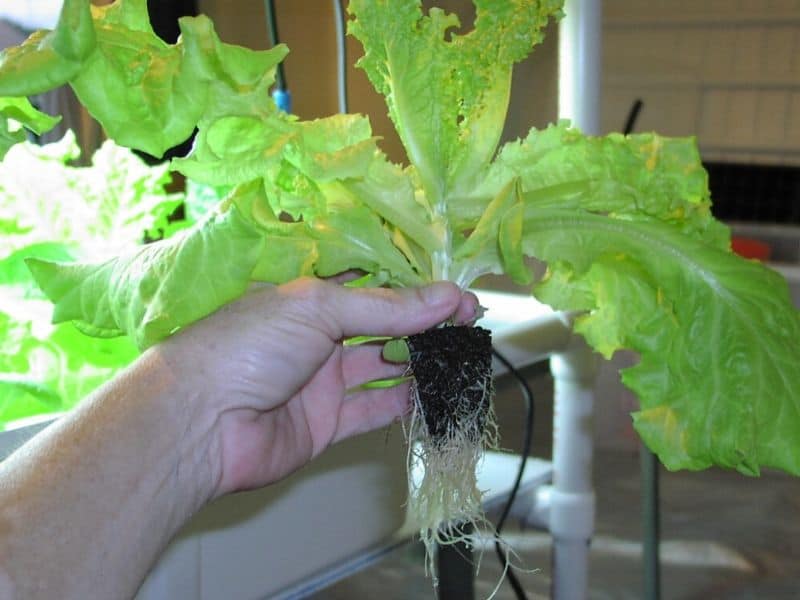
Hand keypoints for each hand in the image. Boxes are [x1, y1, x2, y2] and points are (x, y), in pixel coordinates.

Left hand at [155, 277, 477, 496]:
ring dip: (420, 362)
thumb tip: (449, 296)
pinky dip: (404, 403)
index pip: (373, 285)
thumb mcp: (319, 308)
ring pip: (382, 368)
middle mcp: (316, 336)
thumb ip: (387, 306)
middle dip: (424, 324)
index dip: (415, 287)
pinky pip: (373, 410)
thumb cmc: (248, 346)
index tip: (457, 293)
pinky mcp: (324, 424)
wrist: (199, 424)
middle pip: (382, 325)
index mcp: (308, 297)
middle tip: (469, 324)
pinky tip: (435, 393)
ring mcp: (321, 381)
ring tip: (461, 356)